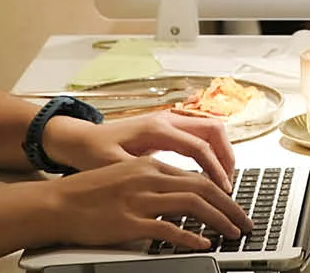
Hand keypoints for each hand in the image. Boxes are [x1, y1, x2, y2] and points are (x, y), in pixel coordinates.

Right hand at [37, 154, 252, 251]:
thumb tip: (180, 197)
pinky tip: (202, 243)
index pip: (197, 175)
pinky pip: (169, 229)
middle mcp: (149, 178)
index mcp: (150, 165)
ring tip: (233, 233)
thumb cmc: (88, 193)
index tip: (234, 204)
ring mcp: (140, 200)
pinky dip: (190, 237)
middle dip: (230, 206)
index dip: (222, 191)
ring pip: (193, 205)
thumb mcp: (126, 177)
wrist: (57, 204)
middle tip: (244, 221)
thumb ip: (154, 183)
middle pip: (203, 188)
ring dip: (219, 220)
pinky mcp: (131, 222)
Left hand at [48, 109, 237, 190]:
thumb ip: (140, 174)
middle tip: (230, 183)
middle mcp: (167, 120)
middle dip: (227, 155)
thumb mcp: (113, 166)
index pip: (198, 146)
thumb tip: (167, 186)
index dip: (215, 169)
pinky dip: (211, 149)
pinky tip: (210, 170)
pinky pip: (199, 133)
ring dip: (222, 151)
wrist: (79, 139)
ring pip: (209, 128)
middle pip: (212, 129)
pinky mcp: (167, 128)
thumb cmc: (92, 152)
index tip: (223, 190)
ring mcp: (168, 121)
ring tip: (224, 178)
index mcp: (156, 128)